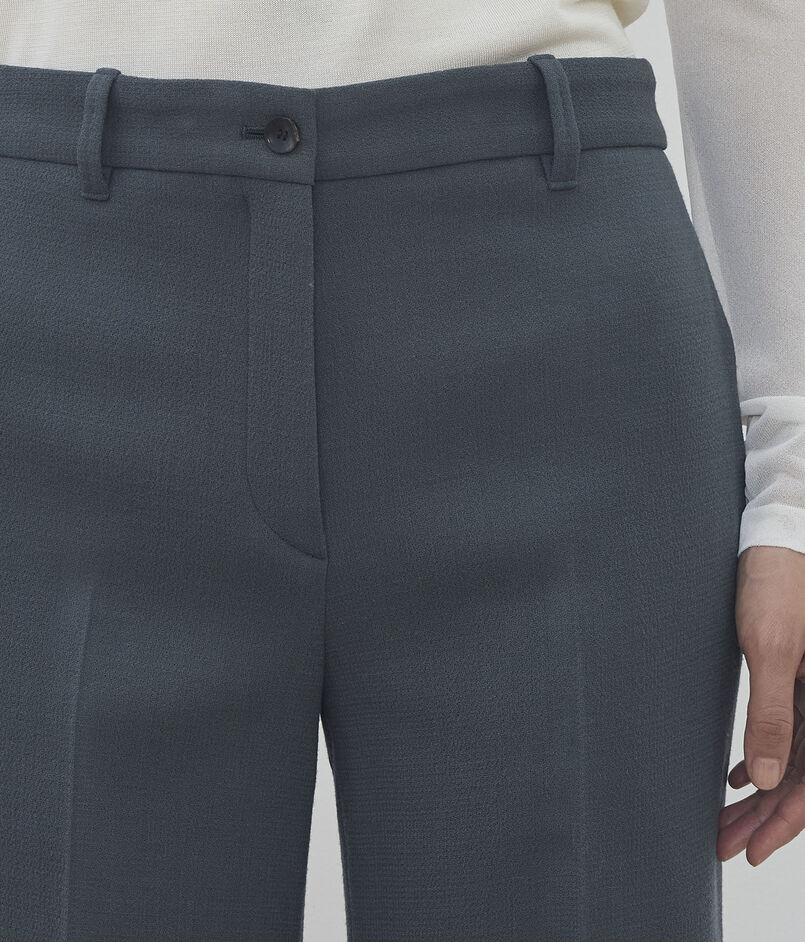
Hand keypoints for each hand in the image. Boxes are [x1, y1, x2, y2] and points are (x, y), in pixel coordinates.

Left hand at [717, 545, 804, 865]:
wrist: (775, 539)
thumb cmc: (776, 584)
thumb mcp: (771, 648)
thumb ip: (773, 713)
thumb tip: (763, 779)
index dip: (783, 824)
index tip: (749, 850)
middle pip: (801, 779)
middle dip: (764, 818)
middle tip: (723, 844)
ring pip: (790, 761)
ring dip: (759, 794)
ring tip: (723, 819)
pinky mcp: (798, 680)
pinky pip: (788, 734)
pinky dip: (762, 759)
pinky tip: (737, 776)